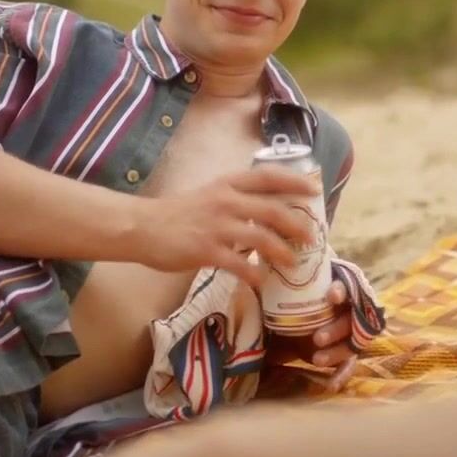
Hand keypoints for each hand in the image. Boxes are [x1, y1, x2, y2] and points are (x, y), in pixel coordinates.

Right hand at [128, 166, 318, 285]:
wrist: (142, 227)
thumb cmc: (178, 213)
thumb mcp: (210, 195)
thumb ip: (236, 201)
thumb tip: (267, 214)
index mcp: (228, 184)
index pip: (268, 176)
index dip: (294, 181)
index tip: (315, 189)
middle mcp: (226, 201)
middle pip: (273, 210)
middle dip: (297, 224)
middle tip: (311, 238)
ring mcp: (217, 226)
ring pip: (262, 238)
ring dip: (282, 252)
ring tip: (293, 263)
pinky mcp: (206, 251)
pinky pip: (239, 264)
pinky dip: (254, 273)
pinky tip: (261, 280)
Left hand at [265, 281, 358, 389]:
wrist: (274, 330)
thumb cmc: (276, 305)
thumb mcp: (271, 293)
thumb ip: (267, 287)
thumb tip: (253, 280)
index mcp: (329, 288)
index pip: (345, 284)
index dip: (341, 290)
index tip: (331, 297)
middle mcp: (343, 309)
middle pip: (352, 316)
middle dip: (337, 328)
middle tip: (317, 338)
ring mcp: (344, 332)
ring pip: (354, 341)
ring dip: (338, 350)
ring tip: (316, 361)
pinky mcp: (342, 354)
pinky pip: (348, 364)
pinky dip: (342, 374)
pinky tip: (331, 385)